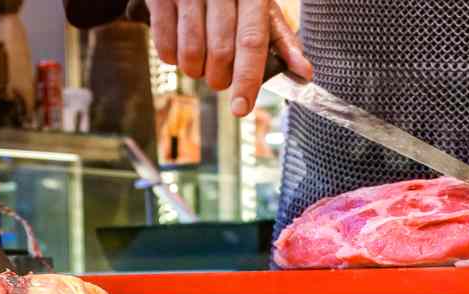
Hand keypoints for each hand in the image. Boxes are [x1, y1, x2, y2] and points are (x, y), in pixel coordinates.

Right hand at [146, 0, 313, 117]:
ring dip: (196, 72)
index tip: (242, 108)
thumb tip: (304, 72)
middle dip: (220, 78)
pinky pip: (164, 46)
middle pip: (220, 53)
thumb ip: (282, 39)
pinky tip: (181, 50)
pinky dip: (173, 60)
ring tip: (201, 63)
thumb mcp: (261, 7)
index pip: (252, 42)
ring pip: (190, 53)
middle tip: (220, 77)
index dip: (248, 79)